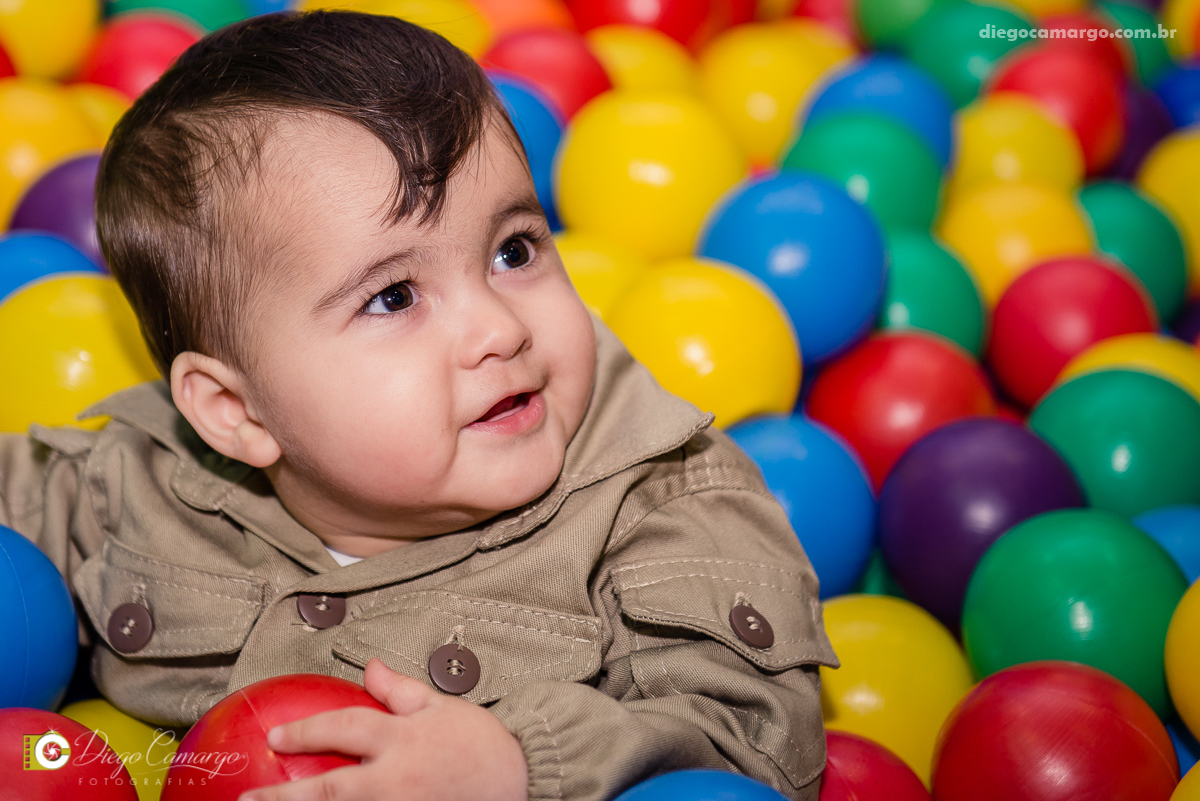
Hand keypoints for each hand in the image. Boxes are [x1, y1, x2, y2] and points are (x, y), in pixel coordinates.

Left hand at [238, 658, 528, 800]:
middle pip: (329, 789)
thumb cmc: (480, 744)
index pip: (344, 728)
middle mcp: (396, 778)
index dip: (305, 732)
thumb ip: (399, 690)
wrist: (523, 781)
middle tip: (248, 798)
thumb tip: (369, 666)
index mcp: (401, 738)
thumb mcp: (440, 707)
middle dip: (284, 796)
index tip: (275, 737)